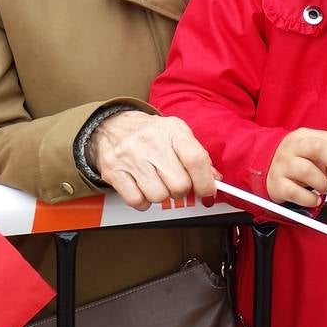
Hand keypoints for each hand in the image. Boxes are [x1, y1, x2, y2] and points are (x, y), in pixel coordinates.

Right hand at [89, 110, 217, 209]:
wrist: (112, 125)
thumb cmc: (149, 133)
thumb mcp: (177, 134)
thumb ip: (197, 156)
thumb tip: (214, 180)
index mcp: (172, 130)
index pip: (195, 160)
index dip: (206, 183)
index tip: (208, 192)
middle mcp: (151, 141)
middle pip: (179, 184)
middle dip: (181, 190)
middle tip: (176, 184)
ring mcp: (130, 156)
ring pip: (158, 196)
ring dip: (161, 195)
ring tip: (157, 182)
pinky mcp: (114, 171)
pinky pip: (137, 201)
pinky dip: (143, 201)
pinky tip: (143, 188)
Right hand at [266, 128, 326, 208]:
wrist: (264, 168)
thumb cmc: (298, 162)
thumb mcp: (321, 159)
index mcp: (306, 136)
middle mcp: (293, 148)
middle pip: (317, 148)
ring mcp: (283, 165)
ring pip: (306, 170)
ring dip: (322, 183)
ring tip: (323, 188)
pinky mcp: (276, 184)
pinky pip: (295, 192)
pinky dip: (309, 199)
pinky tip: (313, 198)